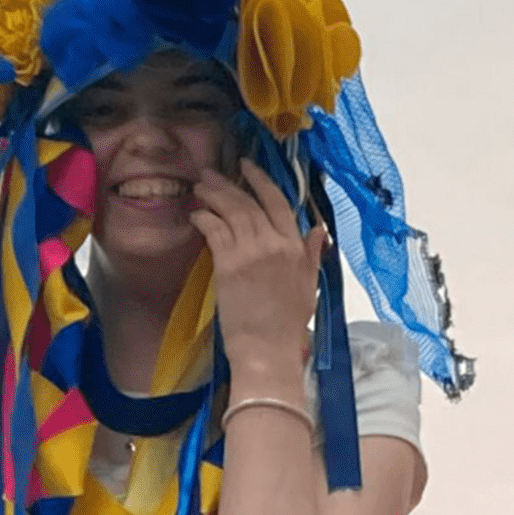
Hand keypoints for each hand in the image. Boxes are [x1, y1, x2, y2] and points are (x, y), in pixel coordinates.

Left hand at [188, 159, 323, 372]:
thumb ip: (310, 254)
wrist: (267, 348)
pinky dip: (204, 219)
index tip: (246, 166)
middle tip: (209, 173)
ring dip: (212, 196)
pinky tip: (196, 214)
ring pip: (230, 212)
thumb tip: (317, 229)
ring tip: (199, 187)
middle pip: (249, 202)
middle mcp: (274, 243)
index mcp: (294, 246)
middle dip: (228, 183)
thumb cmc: (287, 323)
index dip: (260, 180)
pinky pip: (215, 231)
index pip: (278, 202)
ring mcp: (251, 252)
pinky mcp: (228, 264)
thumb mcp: (309, 285)